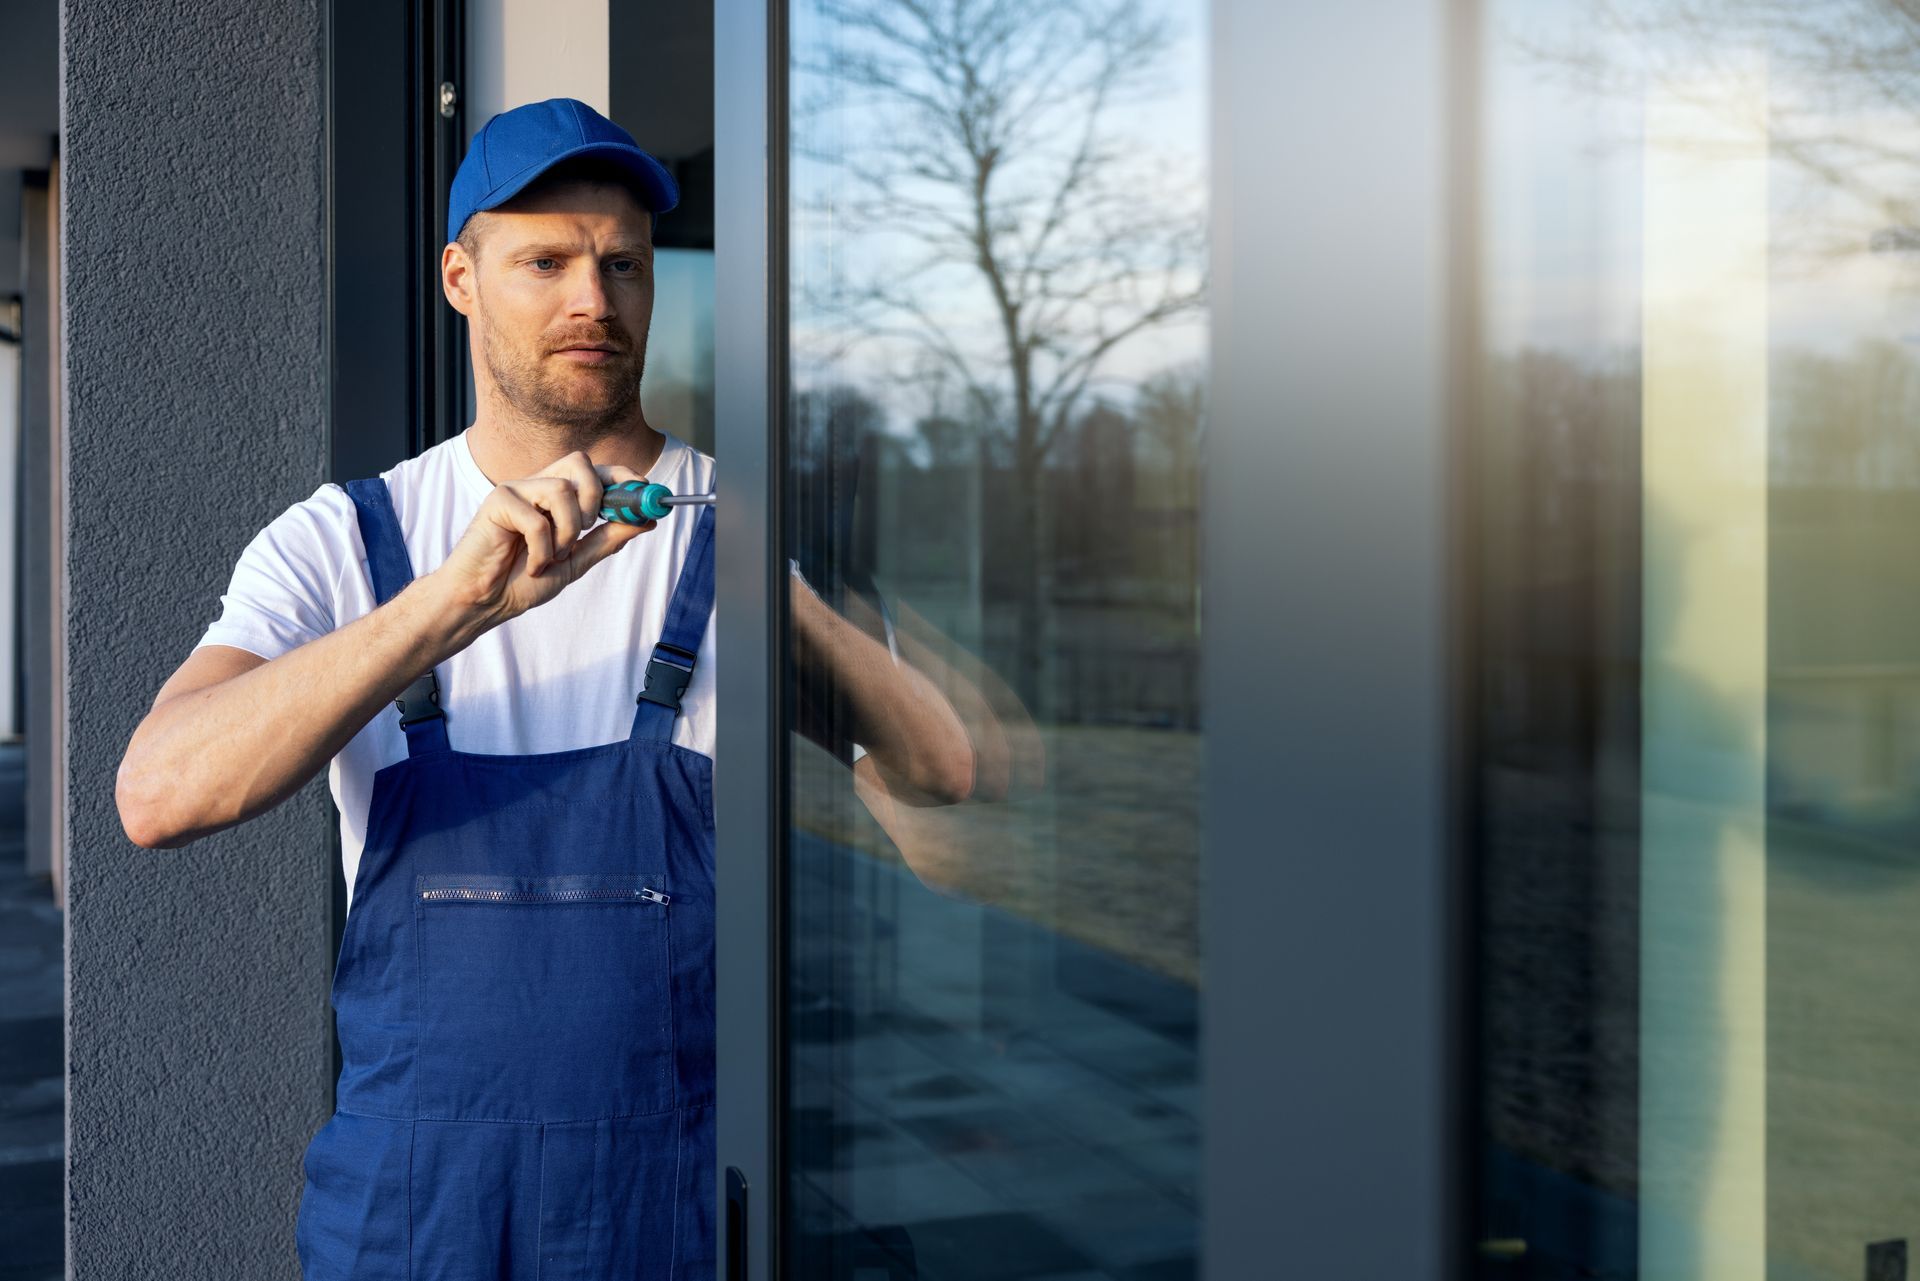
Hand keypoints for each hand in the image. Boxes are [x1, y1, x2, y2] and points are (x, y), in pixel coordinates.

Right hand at [428, 449, 655, 631]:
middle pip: (579, 462)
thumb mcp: (576, 561)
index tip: (644, 490)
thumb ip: (608, 539)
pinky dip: (542, 550)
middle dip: (595, 497)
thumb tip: (647, 520)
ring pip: (561, 490)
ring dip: (566, 532)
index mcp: (557, 497)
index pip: (595, 470)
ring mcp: (516, 490)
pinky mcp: (497, 501)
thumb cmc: (522, 580)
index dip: (622, 475)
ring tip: (552, 556)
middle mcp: (537, 486)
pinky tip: (531, 565)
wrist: (485, 601)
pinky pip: (536, 519)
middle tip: (588, 528)